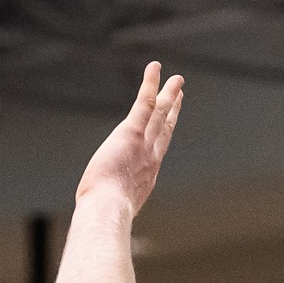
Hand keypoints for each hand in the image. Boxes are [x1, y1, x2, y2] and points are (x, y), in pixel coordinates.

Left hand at [73, 63, 185, 211]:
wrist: (108, 210)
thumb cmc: (105, 214)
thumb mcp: (113, 208)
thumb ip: (114, 202)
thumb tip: (104, 214)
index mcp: (147, 175)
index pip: (158, 148)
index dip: (165, 132)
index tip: (170, 121)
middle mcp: (151, 157)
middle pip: (165, 127)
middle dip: (173, 110)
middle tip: (179, 94)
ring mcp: (143, 144)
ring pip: (160, 113)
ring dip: (168, 94)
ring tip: (177, 79)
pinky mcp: (131, 132)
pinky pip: (144, 103)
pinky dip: (150, 84)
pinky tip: (155, 68)